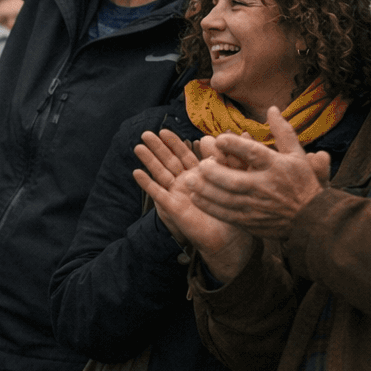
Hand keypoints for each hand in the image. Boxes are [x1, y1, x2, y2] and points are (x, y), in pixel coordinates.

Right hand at [132, 129, 252, 280]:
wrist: (229, 239)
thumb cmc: (233, 212)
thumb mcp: (234, 180)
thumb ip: (230, 159)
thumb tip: (231, 137)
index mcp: (200, 175)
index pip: (184, 155)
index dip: (174, 143)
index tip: (164, 131)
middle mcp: (186, 182)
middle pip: (169, 161)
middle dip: (157, 147)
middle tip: (146, 134)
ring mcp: (178, 194)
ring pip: (160, 173)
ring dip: (149, 161)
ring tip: (138, 147)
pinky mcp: (173, 207)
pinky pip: (158, 193)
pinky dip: (147, 183)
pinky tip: (137, 173)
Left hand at [190, 108, 329, 239]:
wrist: (312, 219)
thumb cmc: (302, 183)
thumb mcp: (297, 155)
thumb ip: (282, 132)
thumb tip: (272, 109)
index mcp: (275, 167)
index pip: (254, 154)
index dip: (235, 145)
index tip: (219, 138)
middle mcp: (264, 187)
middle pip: (235, 181)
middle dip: (214, 172)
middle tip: (201, 164)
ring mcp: (256, 206)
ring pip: (226, 199)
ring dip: (205, 190)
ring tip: (189, 180)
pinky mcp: (250, 221)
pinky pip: (226, 214)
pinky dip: (209, 206)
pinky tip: (195, 197)